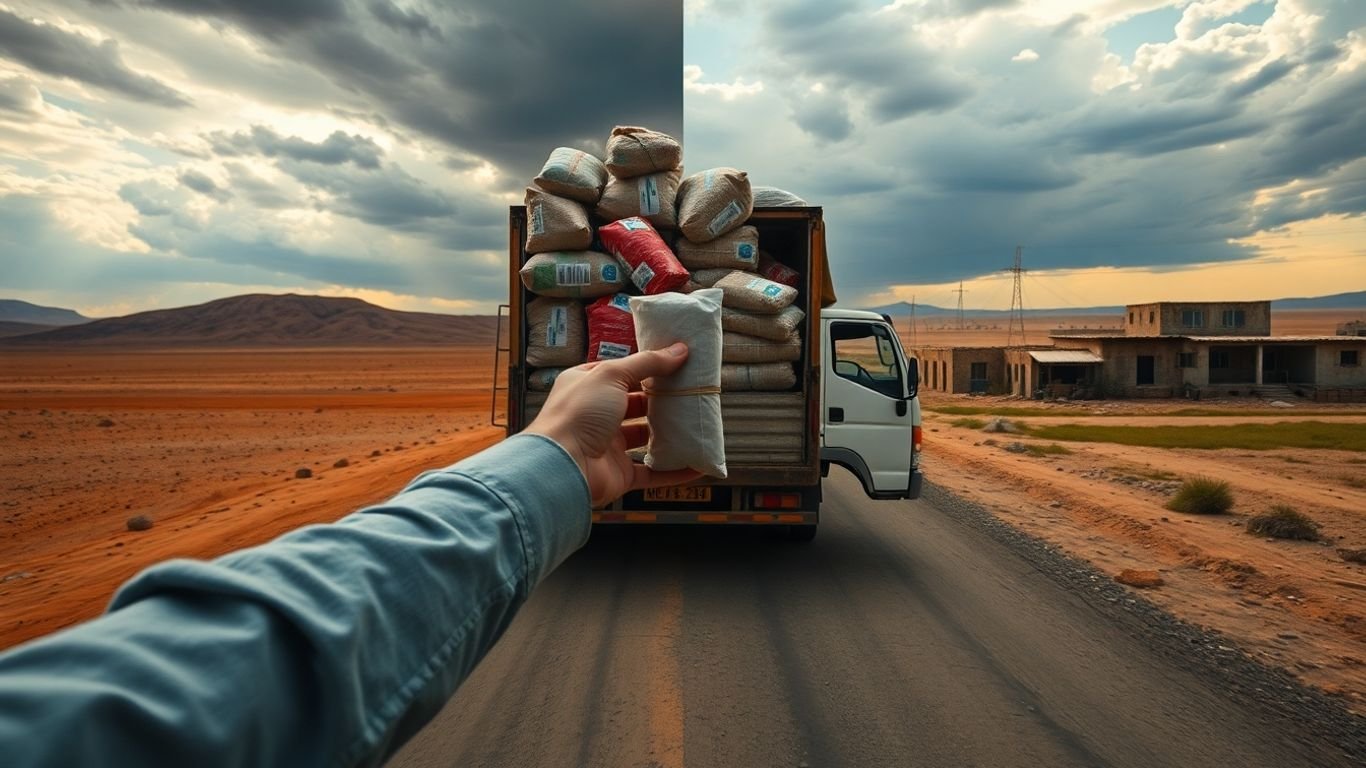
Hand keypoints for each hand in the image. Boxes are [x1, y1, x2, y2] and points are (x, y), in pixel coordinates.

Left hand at [525, 343, 703, 506]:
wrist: (563, 466)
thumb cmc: (579, 413)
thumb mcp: (611, 374)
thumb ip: (647, 363)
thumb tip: (679, 350)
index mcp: (586, 387)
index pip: (619, 373)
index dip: (644, 367)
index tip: (674, 362)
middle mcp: (595, 415)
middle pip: (634, 404)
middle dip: (660, 399)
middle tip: (690, 390)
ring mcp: (607, 446)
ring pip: (644, 437)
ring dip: (668, 432)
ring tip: (695, 421)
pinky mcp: (620, 474)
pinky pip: (652, 472)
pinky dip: (674, 471)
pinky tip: (697, 464)